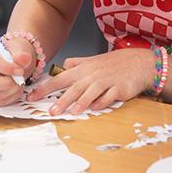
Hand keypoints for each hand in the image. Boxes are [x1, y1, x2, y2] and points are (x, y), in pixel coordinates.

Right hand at [0, 39, 33, 105]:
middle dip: (7, 84)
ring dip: (11, 91)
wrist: (11, 62)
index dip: (5, 68)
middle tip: (20, 80)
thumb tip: (24, 58)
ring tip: (19, 83)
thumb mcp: (17, 50)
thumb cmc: (11, 55)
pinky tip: (15, 88)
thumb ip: (20, 55)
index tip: (20, 71)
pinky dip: (10, 97)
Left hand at [27, 49, 153, 114]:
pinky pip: (109, 96)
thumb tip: (63, 65)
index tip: (32, 96)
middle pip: (73, 88)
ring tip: (72, 112)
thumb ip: (76, 63)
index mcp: (82, 70)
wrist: (139, 62)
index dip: (45, 88)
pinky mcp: (119, 89)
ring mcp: (106, 82)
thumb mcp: (92, 60)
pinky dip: (103, 102)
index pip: (59, 79)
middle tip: (51, 111)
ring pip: (91, 92)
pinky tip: (96, 108)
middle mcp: (91, 75)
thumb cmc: (114, 63)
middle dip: (62, 100)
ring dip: (82, 102)